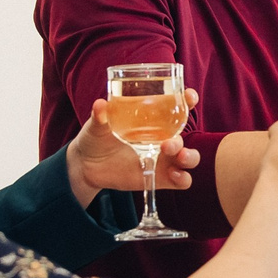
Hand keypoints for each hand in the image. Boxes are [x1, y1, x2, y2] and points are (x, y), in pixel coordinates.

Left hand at [67, 89, 200, 204]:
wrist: (87, 166)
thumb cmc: (96, 139)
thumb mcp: (97, 126)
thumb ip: (100, 116)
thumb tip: (100, 104)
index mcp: (153, 121)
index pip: (177, 108)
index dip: (187, 101)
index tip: (189, 96)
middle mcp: (162, 139)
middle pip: (185, 136)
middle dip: (182, 139)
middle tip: (167, 143)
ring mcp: (163, 160)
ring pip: (189, 158)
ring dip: (189, 156)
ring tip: (178, 157)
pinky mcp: (160, 178)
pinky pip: (182, 181)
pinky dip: (183, 178)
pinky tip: (174, 175)